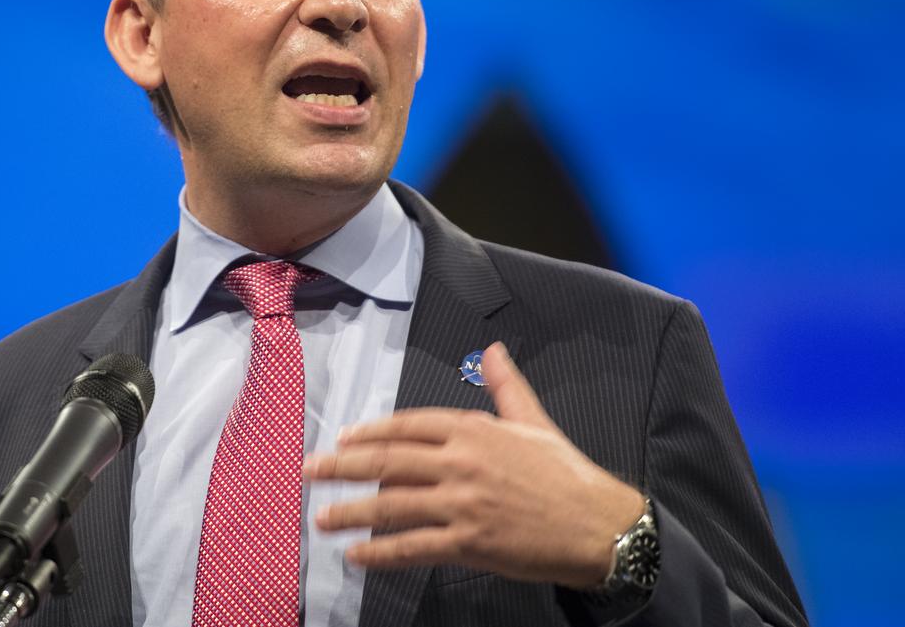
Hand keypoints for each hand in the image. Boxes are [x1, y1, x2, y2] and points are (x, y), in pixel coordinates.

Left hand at [302, 342, 645, 589]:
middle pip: (387, 461)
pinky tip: (356, 556)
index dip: (369, 433)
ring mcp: (463, 503)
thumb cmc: (565, 472)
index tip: (341, 438)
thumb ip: (505, 385)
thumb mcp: (533, 421)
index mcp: (473, 430)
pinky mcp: (469, 542)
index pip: (407, 427)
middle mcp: (461, 462)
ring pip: (392, 505)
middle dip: (341, 466)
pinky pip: (413, 547)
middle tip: (308, 471)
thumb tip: (494, 349)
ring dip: (351, 512)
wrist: (596, 523)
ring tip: (322, 517)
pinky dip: (380, 553)